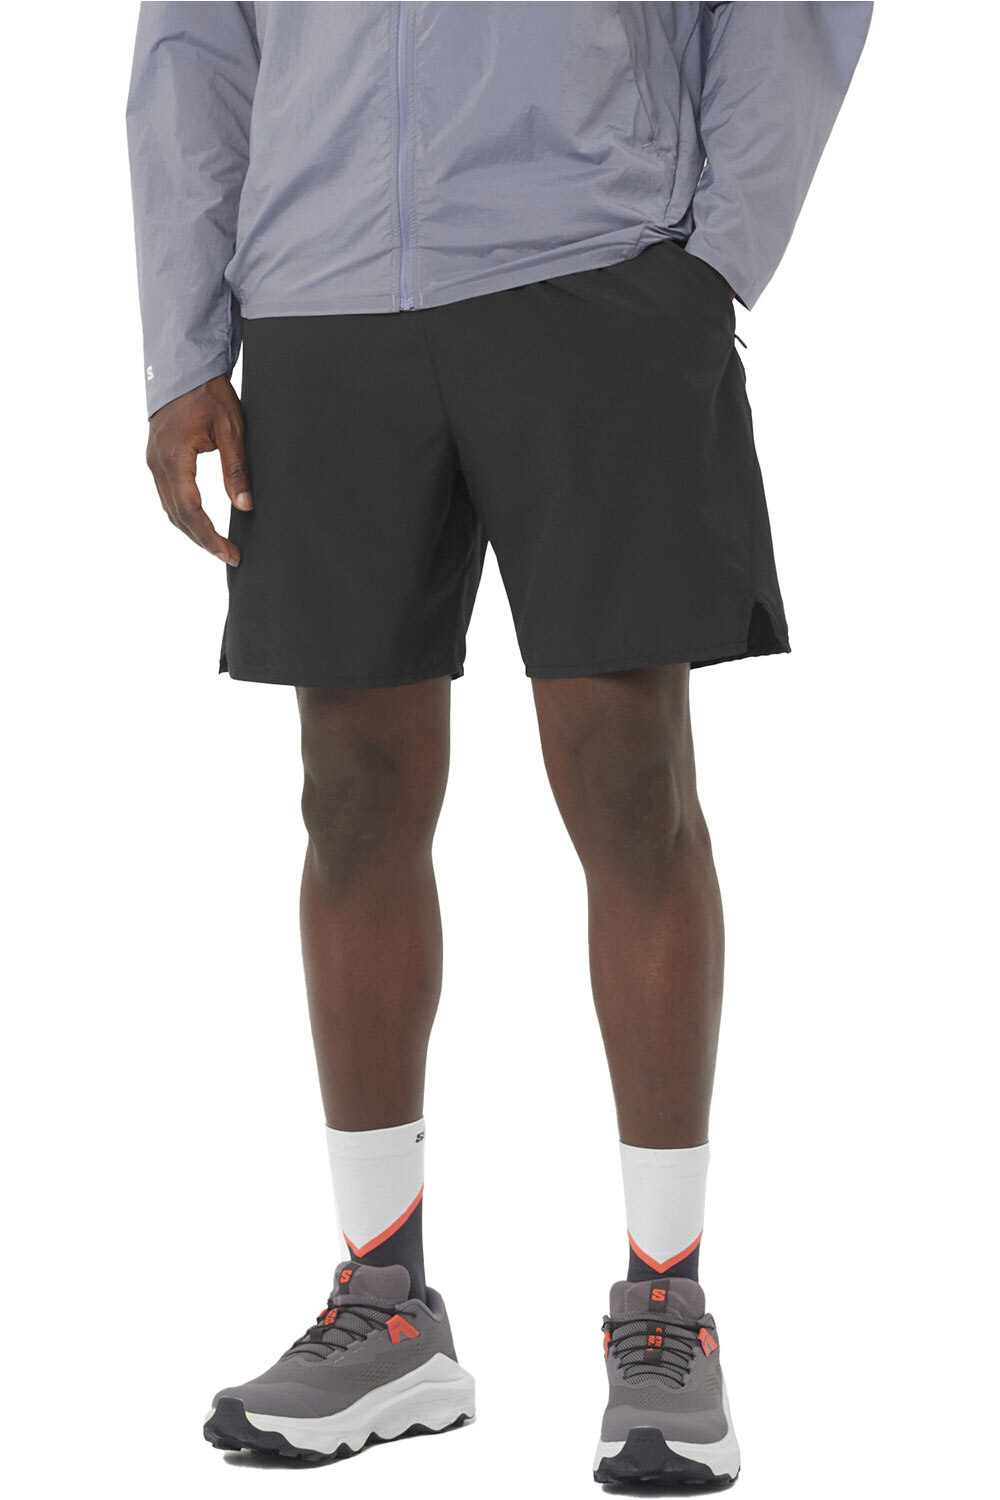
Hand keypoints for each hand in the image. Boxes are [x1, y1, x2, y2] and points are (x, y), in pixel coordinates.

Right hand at [146, 375, 251, 565]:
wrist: (184, 367)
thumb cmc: (208, 393)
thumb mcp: (231, 429)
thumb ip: (236, 469)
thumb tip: (245, 505)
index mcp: (174, 459)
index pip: (191, 511)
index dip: (210, 537)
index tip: (230, 553)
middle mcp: (158, 464)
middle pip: (177, 516)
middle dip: (202, 540)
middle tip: (229, 556)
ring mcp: (154, 462)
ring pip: (170, 508)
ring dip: (192, 530)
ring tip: (217, 546)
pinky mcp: (158, 459)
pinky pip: (168, 495)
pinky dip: (184, 514)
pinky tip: (200, 523)